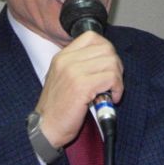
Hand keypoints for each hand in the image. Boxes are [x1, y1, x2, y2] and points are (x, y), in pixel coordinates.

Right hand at [34, 31, 122, 147]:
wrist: (45, 128)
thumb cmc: (57, 107)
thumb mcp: (63, 78)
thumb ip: (80, 66)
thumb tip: (106, 61)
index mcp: (62, 56)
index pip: (92, 37)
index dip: (106, 50)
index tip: (107, 66)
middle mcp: (67, 60)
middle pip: (106, 49)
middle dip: (116, 66)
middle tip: (113, 82)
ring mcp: (73, 72)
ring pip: (111, 63)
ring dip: (118, 79)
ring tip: (111, 92)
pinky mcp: (82, 86)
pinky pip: (111, 78)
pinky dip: (117, 89)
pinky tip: (111, 99)